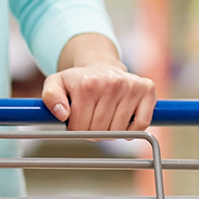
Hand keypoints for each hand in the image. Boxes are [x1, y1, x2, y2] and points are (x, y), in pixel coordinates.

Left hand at [42, 34, 156, 131]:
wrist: (101, 66)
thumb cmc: (78, 80)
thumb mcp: (56, 84)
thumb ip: (50, 98)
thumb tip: (63, 115)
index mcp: (88, 84)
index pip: (80, 127)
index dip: (76, 130)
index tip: (76, 122)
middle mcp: (112, 84)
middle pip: (100, 131)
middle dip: (93, 132)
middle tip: (91, 122)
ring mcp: (131, 86)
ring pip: (119, 131)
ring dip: (111, 133)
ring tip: (105, 120)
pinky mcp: (147, 89)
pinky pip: (141, 125)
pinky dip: (132, 130)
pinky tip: (123, 122)